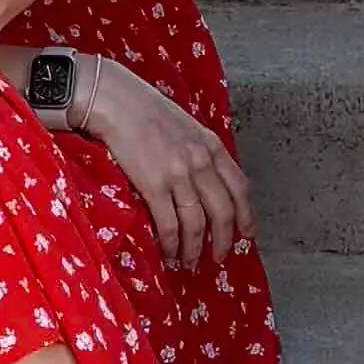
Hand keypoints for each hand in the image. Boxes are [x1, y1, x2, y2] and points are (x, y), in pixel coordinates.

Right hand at [63, 56, 253, 272]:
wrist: (116, 101)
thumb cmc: (146, 110)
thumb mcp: (186, 126)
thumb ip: (200, 150)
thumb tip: (205, 179)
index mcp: (211, 146)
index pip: (240, 188)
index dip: (246, 215)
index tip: (247, 233)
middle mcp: (201, 162)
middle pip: (224, 212)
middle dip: (223, 240)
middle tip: (219, 257)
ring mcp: (179, 175)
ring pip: (197, 224)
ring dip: (194, 249)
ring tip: (189, 262)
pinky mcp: (154, 185)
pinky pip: (169, 224)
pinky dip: (171, 244)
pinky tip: (168, 252)